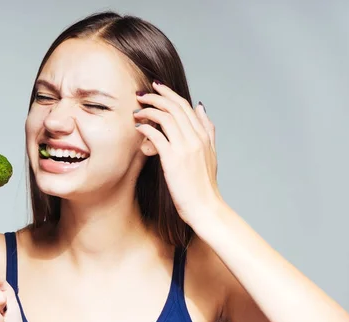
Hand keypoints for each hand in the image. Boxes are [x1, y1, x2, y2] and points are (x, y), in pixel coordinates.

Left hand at [134, 81, 221, 225]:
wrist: (205, 207)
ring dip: (148, 111)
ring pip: (165, 117)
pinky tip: (138, 129)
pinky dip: (146, 128)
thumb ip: (207, 129)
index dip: (169, 93)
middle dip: (156, 96)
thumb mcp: (211, 153)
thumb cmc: (204, 185)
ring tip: (137, 112)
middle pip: (174, 107)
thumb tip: (201, 106)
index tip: (156, 86)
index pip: (185, 106)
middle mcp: (195, 138)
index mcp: (203, 135)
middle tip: (141, 94)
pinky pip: (157, 136)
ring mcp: (185, 148)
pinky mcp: (173, 159)